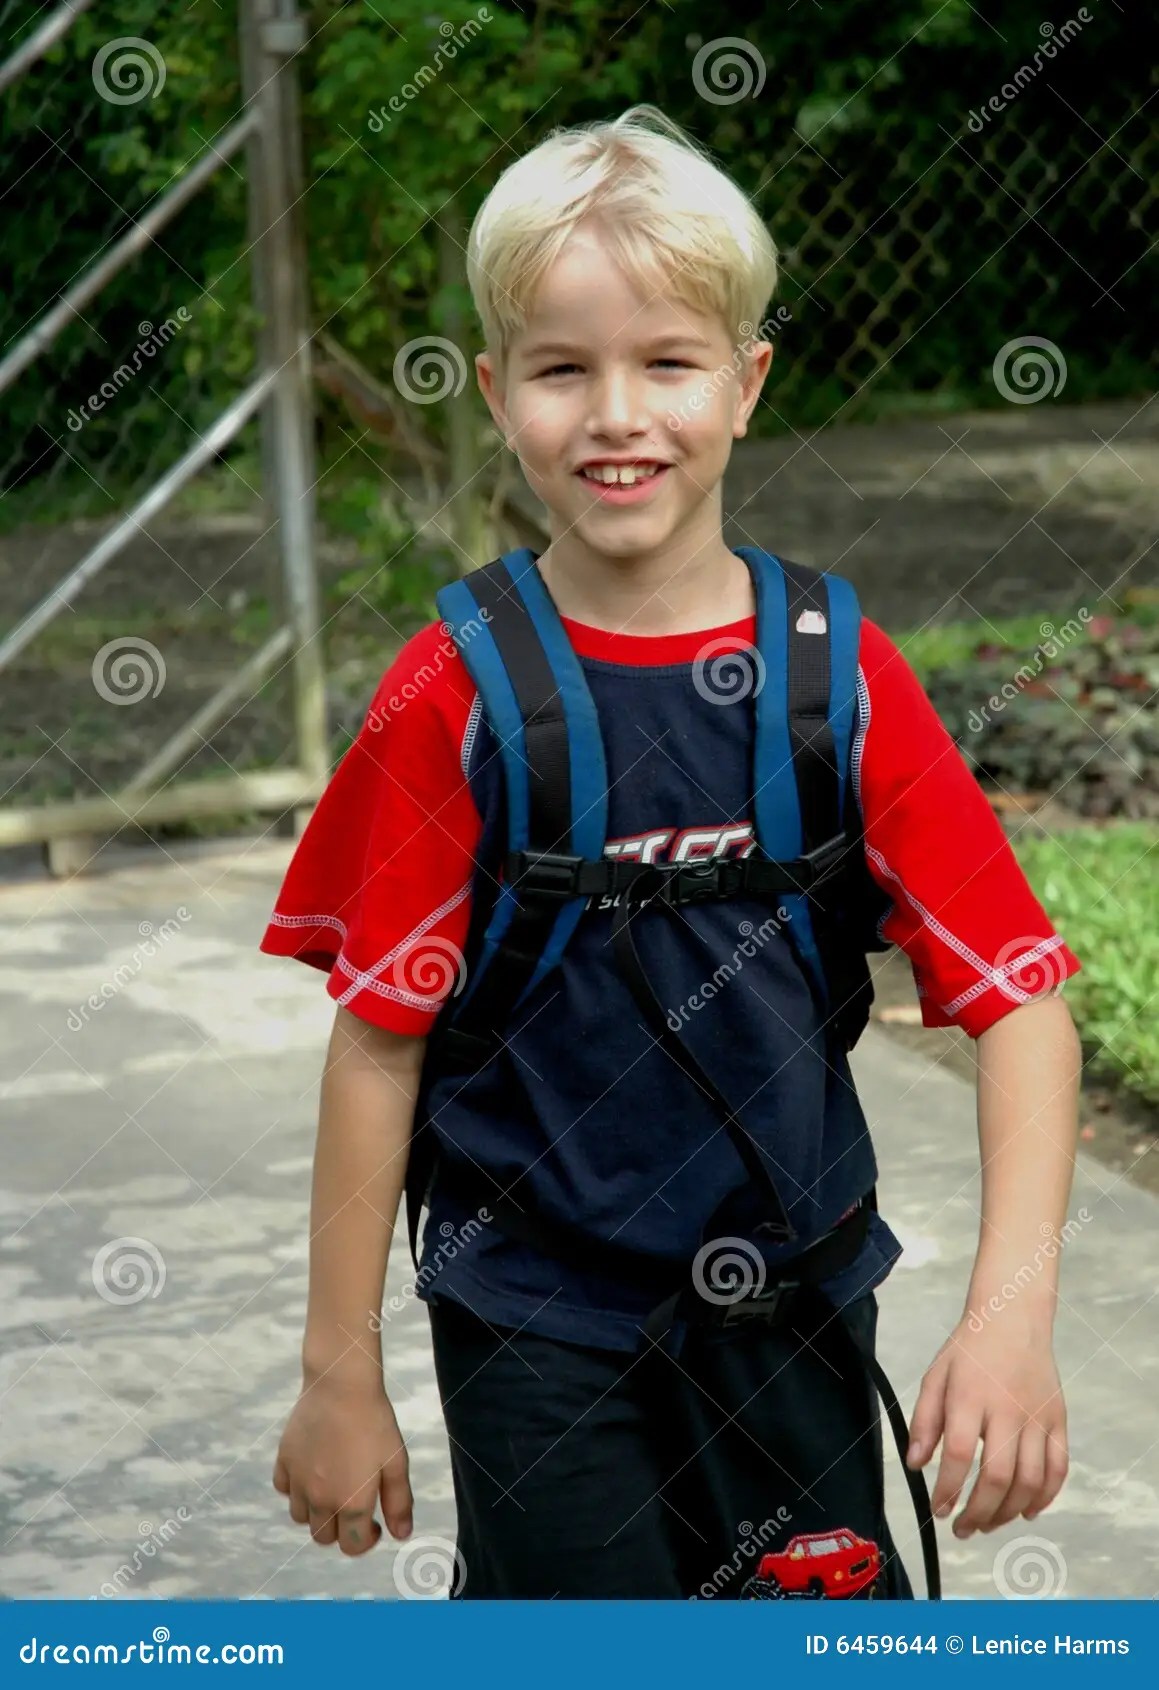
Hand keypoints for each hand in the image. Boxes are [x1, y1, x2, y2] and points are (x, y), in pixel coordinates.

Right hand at [273, 1376, 412, 1554]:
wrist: (341, 1384)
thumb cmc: (374, 1421)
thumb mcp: (396, 1461)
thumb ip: (399, 1502)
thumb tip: (400, 1535)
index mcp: (351, 1503)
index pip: (352, 1545)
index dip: (366, 1540)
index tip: (375, 1523)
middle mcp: (321, 1499)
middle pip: (324, 1537)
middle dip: (341, 1528)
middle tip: (354, 1502)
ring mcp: (298, 1481)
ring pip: (302, 1517)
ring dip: (317, 1511)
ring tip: (333, 1485)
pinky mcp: (284, 1461)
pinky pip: (284, 1489)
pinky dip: (296, 1488)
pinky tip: (312, 1469)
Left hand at [905, 1317, 1067, 1537]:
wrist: (1012, 1319)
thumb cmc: (969, 1350)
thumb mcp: (936, 1376)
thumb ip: (924, 1421)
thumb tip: (915, 1465)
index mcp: (970, 1397)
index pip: (959, 1454)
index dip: (948, 1490)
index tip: (938, 1510)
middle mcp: (1007, 1410)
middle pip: (998, 1476)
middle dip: (978, 1512)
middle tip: (962, 1529)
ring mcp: (1038, 1417)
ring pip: (1030, 1480)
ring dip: (1008, 1512)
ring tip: (988, 1523)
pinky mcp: (1059, 1420)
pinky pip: (1058, 1468)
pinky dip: (1046, 1497)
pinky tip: (1027, 1511)